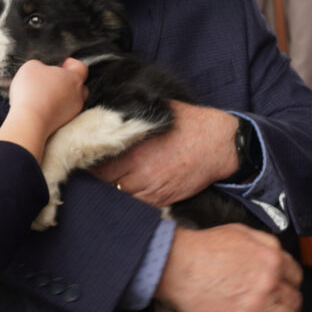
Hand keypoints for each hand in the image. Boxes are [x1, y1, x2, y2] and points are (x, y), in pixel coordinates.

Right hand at [0, 58, 88, 159]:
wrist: (30, 121)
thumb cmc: (32, 91)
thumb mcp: (31, 67)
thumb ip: (40, 65)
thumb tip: (41, 70)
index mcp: (74, 78)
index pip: (81, 67)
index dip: (71, 64)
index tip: (60, 64)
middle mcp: (78, 95)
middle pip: (79, 86)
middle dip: (67, 82)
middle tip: (52, 80)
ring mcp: (72, 111)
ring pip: (71, 100)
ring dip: (61, 96)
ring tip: (45, 94)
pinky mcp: (63, 123)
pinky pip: (62, 112)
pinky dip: (54, 108)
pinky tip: (41, 106)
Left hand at [89, 101, 239, 206]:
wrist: (219, 144)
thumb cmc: (188, 123)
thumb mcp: (157, 110)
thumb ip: (130, 114)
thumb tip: (106, 110)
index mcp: (133, 149)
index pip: (97, 161)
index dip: (93, 157)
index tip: (92, 152)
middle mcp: (139, 173)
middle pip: (104, 180)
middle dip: (102, 172)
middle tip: (104, 163)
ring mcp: (150, 190)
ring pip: (119, 192)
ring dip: (118, 184)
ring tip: (124, 171)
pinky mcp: (160, 201)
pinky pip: (137, 201)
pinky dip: (135, 192)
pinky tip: (141, 179)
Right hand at [155, 224, 302, 311]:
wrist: (179, 264)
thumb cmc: (203, 247)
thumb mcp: (241, 231)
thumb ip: (264, 242)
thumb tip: (275, 252)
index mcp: (271, 257)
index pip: (296, 275)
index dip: (294, 284)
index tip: (291, 289)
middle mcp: (270, 281)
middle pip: (294, 300)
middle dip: (293, 306)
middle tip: (290, 310)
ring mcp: (258, 304)